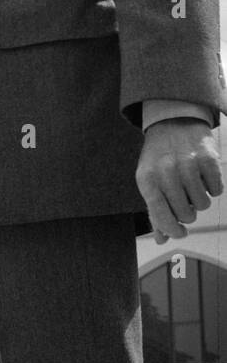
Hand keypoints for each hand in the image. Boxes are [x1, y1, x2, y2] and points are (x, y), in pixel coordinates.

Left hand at [136, 117, 221, 243]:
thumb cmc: (159, 160)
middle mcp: (165, 172)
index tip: (180, 233)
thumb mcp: (149, 182)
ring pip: (203, 204)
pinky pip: (217, 190)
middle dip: (188, 212)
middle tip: (184, 199)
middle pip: (186, 215)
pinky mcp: (208, 158)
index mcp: (146, 180)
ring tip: (192, 185)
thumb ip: (155, 211)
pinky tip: (202, 175)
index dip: (173, 230)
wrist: (172, 123)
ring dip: (200, 199)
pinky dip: (213, 187)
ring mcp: (187, 164)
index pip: (161, 217)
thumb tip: (162, 239)